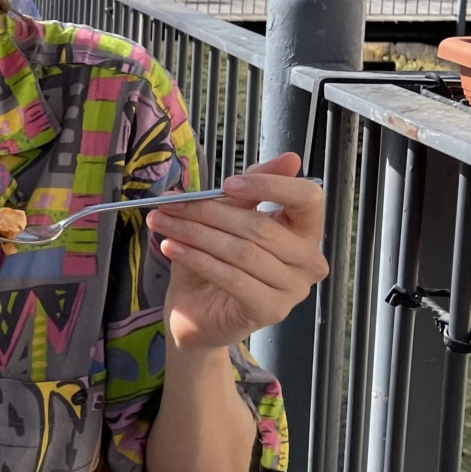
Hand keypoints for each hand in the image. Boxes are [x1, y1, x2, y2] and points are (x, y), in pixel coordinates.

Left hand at [146, 152, 327, 349]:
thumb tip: (290, 158)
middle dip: (208, 211)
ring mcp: (293, 289)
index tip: (228, 183)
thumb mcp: (227, 219)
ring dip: (196, 233)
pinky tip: (171, 246)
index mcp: (304, 232)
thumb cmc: (213, 263)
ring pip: (242, 251)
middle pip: (261, 226)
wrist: (195, 313)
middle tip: (170, 203)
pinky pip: (232, 277)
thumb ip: (251, 191)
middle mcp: (308, 261)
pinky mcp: (270, 310)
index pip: (308, 199)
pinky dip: (197, 259)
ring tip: (162, 222)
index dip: (271, 186)